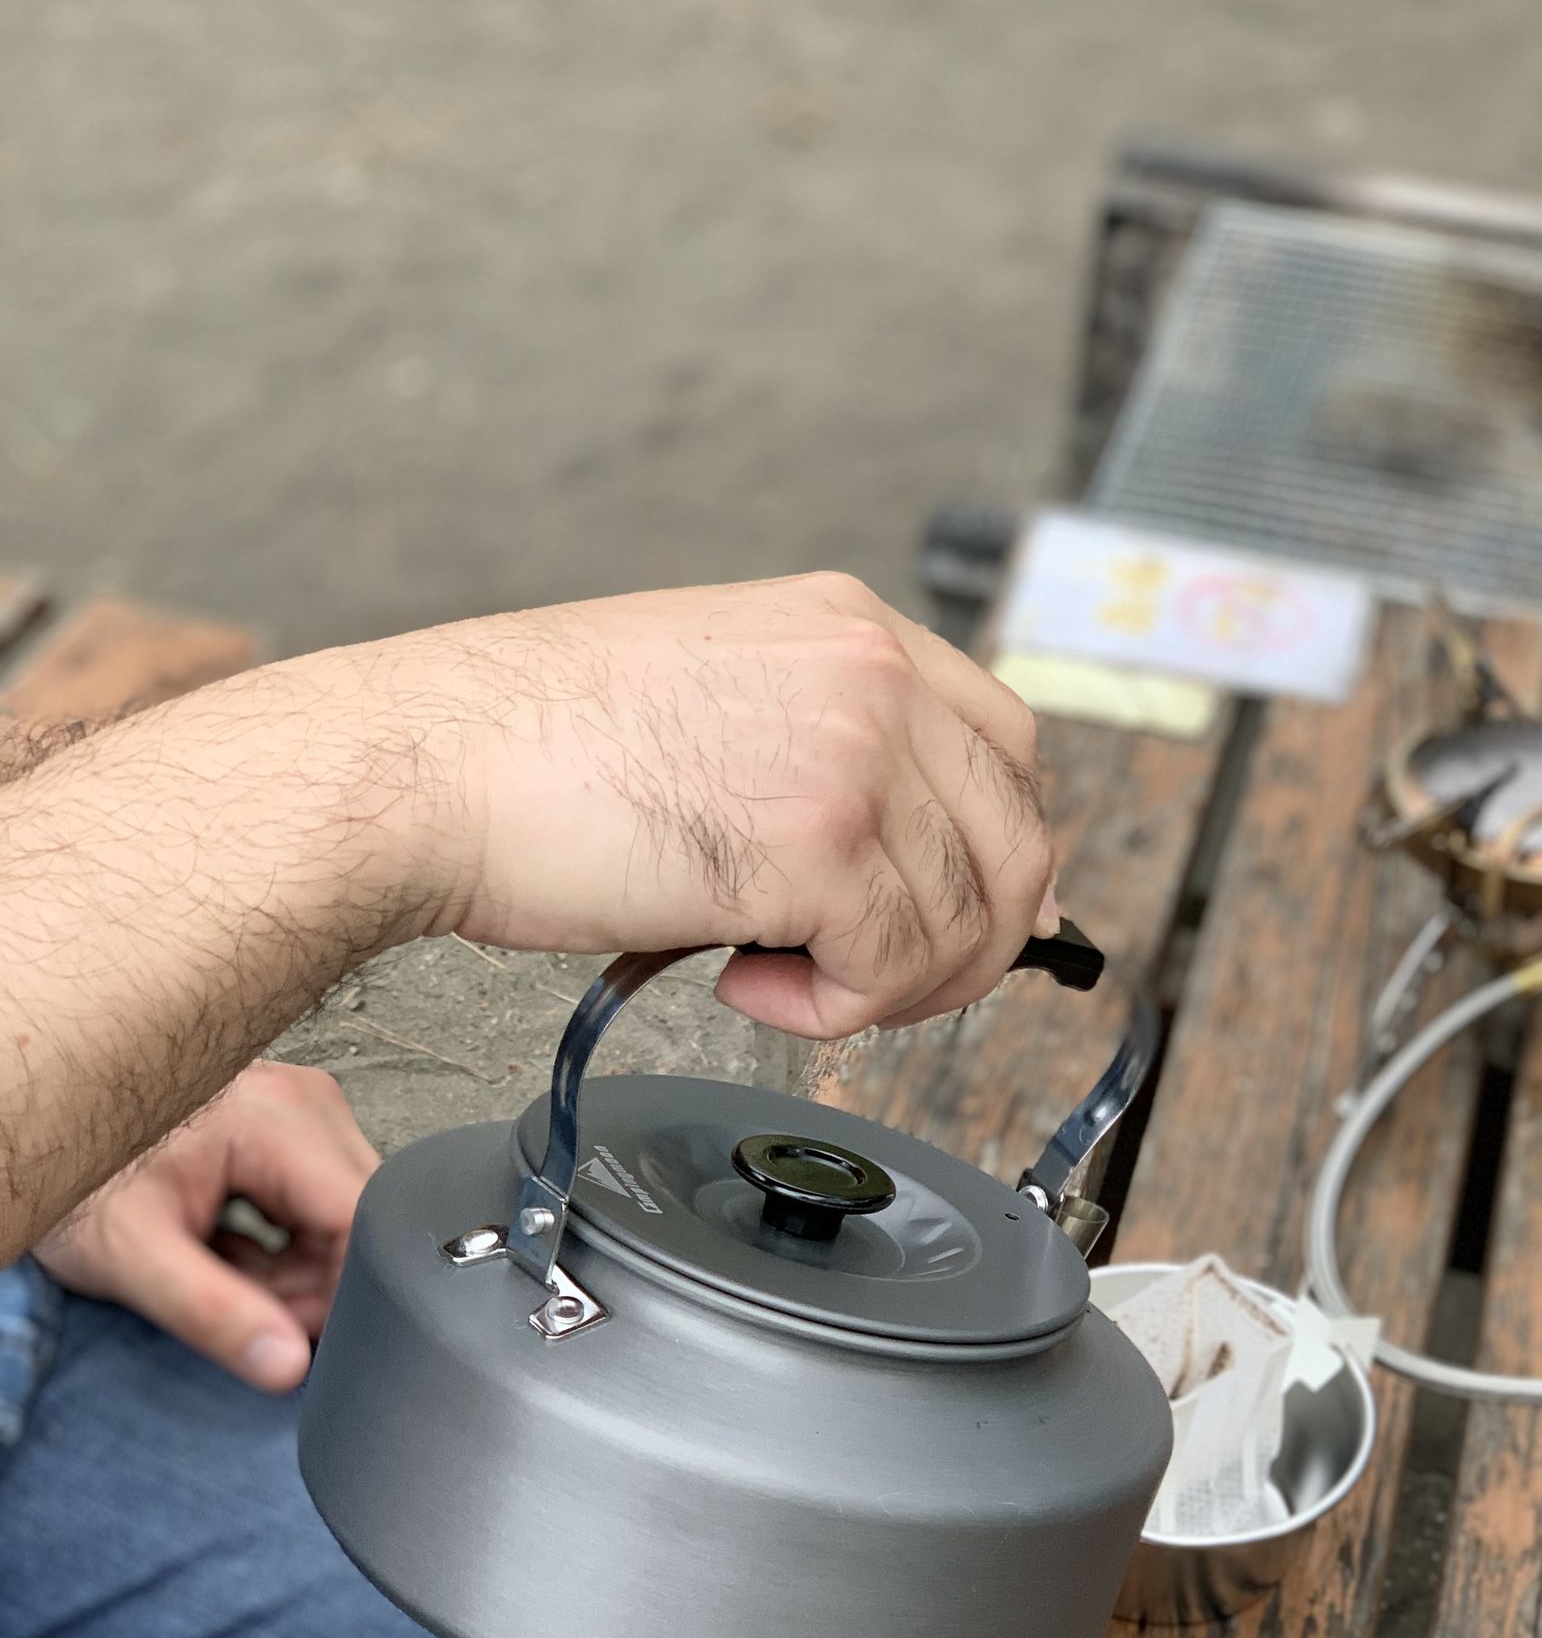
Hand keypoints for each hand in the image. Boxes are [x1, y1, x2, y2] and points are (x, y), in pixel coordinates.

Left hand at [34, 1063, 376, 1392]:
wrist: (38, 1136)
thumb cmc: (75, 1183)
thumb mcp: (132, 1256)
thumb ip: (211, 1314)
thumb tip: (288, 1365)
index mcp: (278, 1119)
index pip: (364, 1223)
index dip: (344, 1294)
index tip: (295, 1336)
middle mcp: (304, 1103)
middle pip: (360, 1223)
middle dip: (313, 1286)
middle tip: (240, 1310)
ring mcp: (301, 1112)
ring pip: (344, 1222)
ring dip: (297, 1271)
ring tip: (220, 1274)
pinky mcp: (291, 1128)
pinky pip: (321, 1207)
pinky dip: (285, 1246)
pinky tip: (230, 1250)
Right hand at [364, 572, 1054, 1036]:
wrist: (428, 765)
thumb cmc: (531, 747)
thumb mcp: (716, 701)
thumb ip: (831, 756)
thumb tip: (928, 869)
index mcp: (850, 626)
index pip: (1006, 747)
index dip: (991, 854)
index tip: (952, 918)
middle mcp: (874, 675)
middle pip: (1016, 844)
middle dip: (961, 944)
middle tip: (866, 981)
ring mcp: (858, 755)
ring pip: (963, 923)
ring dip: (879, 985)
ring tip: (775, 975)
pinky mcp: (821, 848)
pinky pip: (892, 971)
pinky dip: (829, 1012)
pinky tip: (746, 981)